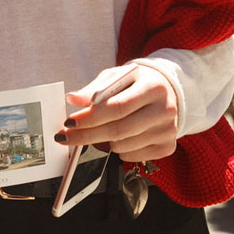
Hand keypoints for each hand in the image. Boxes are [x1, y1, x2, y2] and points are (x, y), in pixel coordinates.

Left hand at [58, 62, 178, 164]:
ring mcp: (168, 131)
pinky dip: (118, 149)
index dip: (90, 117)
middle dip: (87, 135)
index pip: (117, 107)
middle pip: (119, 130)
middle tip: (66, 135)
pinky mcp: (167, 147)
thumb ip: (94, 88)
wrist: (167, 91)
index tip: (70, 122)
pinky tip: (121, 135)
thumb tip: (73, 99)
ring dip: (103, 141)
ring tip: (102, 128)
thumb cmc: (137, 83)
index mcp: (153, 87)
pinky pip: (131, 156)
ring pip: (123, 146)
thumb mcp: (116, 77)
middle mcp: (165, 110)